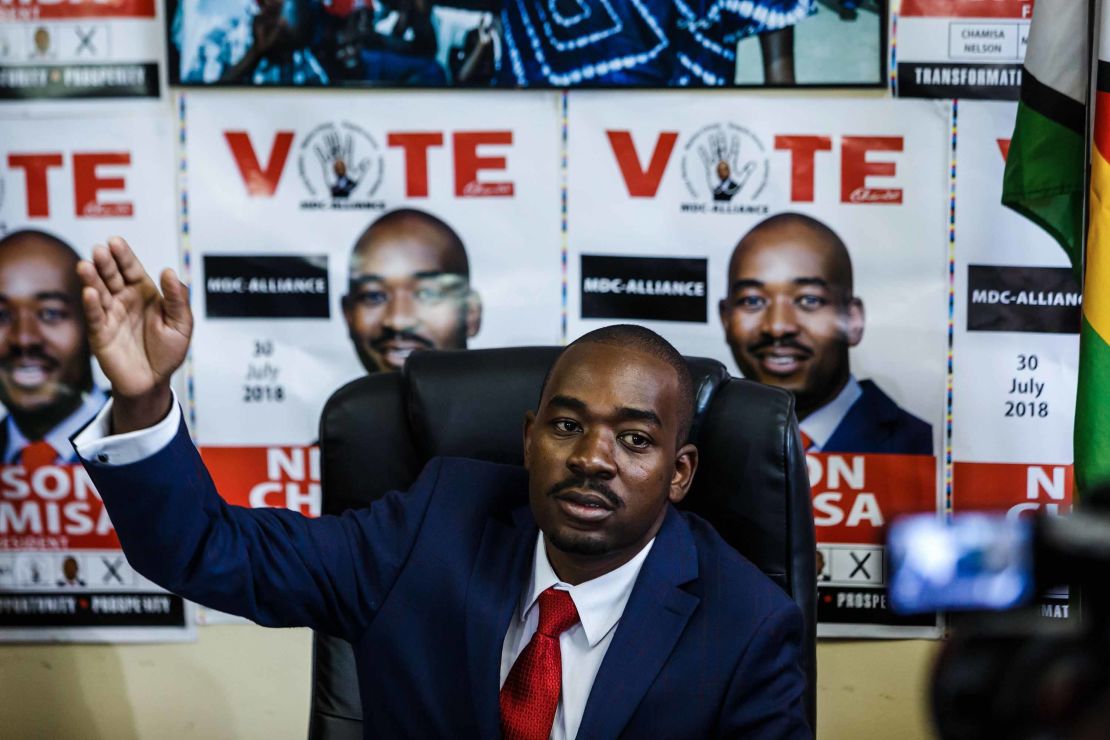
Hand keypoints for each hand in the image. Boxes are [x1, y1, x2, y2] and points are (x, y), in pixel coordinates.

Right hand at [77, 237, 191, 431]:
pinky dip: (91, 305)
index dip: (124, 256)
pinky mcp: (101, 333)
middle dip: (105, 263)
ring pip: (99, 293)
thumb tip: (169, 271)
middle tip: (99, 250)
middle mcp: (124, 300)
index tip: (115, 242)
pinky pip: (95, 317)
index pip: (131, 269)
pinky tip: (90, 293)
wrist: (154, 381)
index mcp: (144, 293)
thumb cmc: (168, 351)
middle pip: (111, 276)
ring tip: (86, 265)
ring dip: (92, 279)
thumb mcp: (182, 324)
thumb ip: (177, 299)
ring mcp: (111, 315)